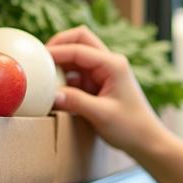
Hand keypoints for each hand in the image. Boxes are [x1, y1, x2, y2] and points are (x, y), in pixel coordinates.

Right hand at [47, 26, 166, 156]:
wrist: (146, 141)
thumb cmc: (131, 128)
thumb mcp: (101, 115)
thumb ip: (76, 102)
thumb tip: (51, 94)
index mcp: (113, 64)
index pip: (79, 48)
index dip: (55, 52)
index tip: (35, 60)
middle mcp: (109, 63)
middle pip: (79, 40)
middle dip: (58, 46)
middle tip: (38, 59)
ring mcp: (104, 72)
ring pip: (76, 56)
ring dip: (60, 63)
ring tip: (44, 78)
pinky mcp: (98, 84)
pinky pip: (77, 73)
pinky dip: (64, 78)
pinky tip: (55, 90)